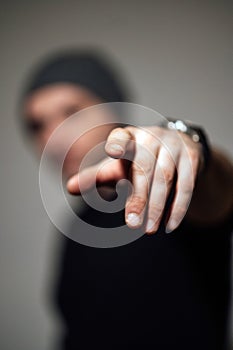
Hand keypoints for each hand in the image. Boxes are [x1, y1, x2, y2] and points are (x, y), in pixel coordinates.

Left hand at [67, 125, 203, 233]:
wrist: (176, 147)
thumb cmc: (139, 159)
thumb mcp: (117, 165)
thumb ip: (96, 176)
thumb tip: (70, 187)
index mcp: (129, 137)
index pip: (122, 137)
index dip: (118, 143)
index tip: (112, 152)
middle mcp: (152, 138)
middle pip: (145, 168)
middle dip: (139, 198)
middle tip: (133, 224)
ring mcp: (173, 147)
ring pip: (167, 178)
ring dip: (158, 206)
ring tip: (148, 230)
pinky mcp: (191, 159)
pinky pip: (187, 186)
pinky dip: (178, 208)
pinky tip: (170, 226)